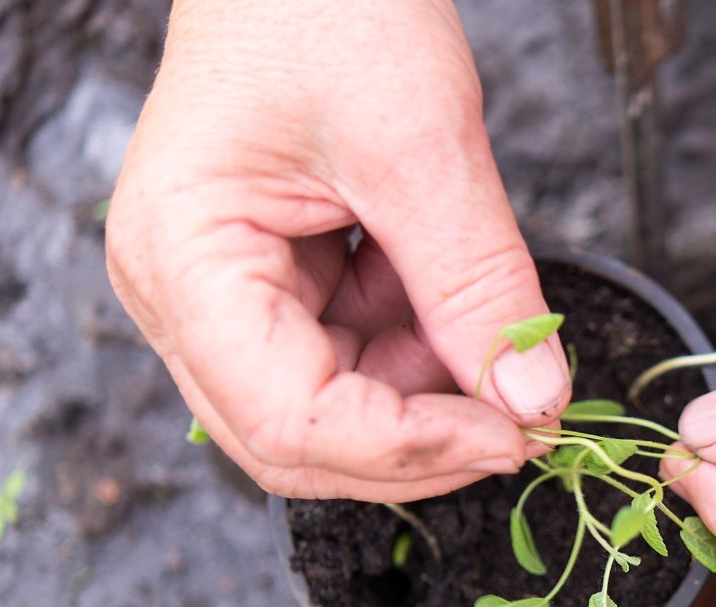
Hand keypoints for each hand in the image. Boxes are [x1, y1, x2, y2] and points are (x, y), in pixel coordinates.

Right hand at [107, 0, 567, 500]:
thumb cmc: (327, 4)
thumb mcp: (422, 144)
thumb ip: (477, 284)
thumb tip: (533, 400)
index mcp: (182, 262)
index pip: (288, 420)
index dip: (409, 452)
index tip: (513, 436)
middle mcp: (184, 294)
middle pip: (298, 440)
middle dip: (419, 445)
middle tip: (524, 421)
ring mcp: (226, 293)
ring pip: (334, 409)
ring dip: (427, 397)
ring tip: (496, 339)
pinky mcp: (276, 280)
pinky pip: (353, 356)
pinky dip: (420, 350)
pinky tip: (457, 304)